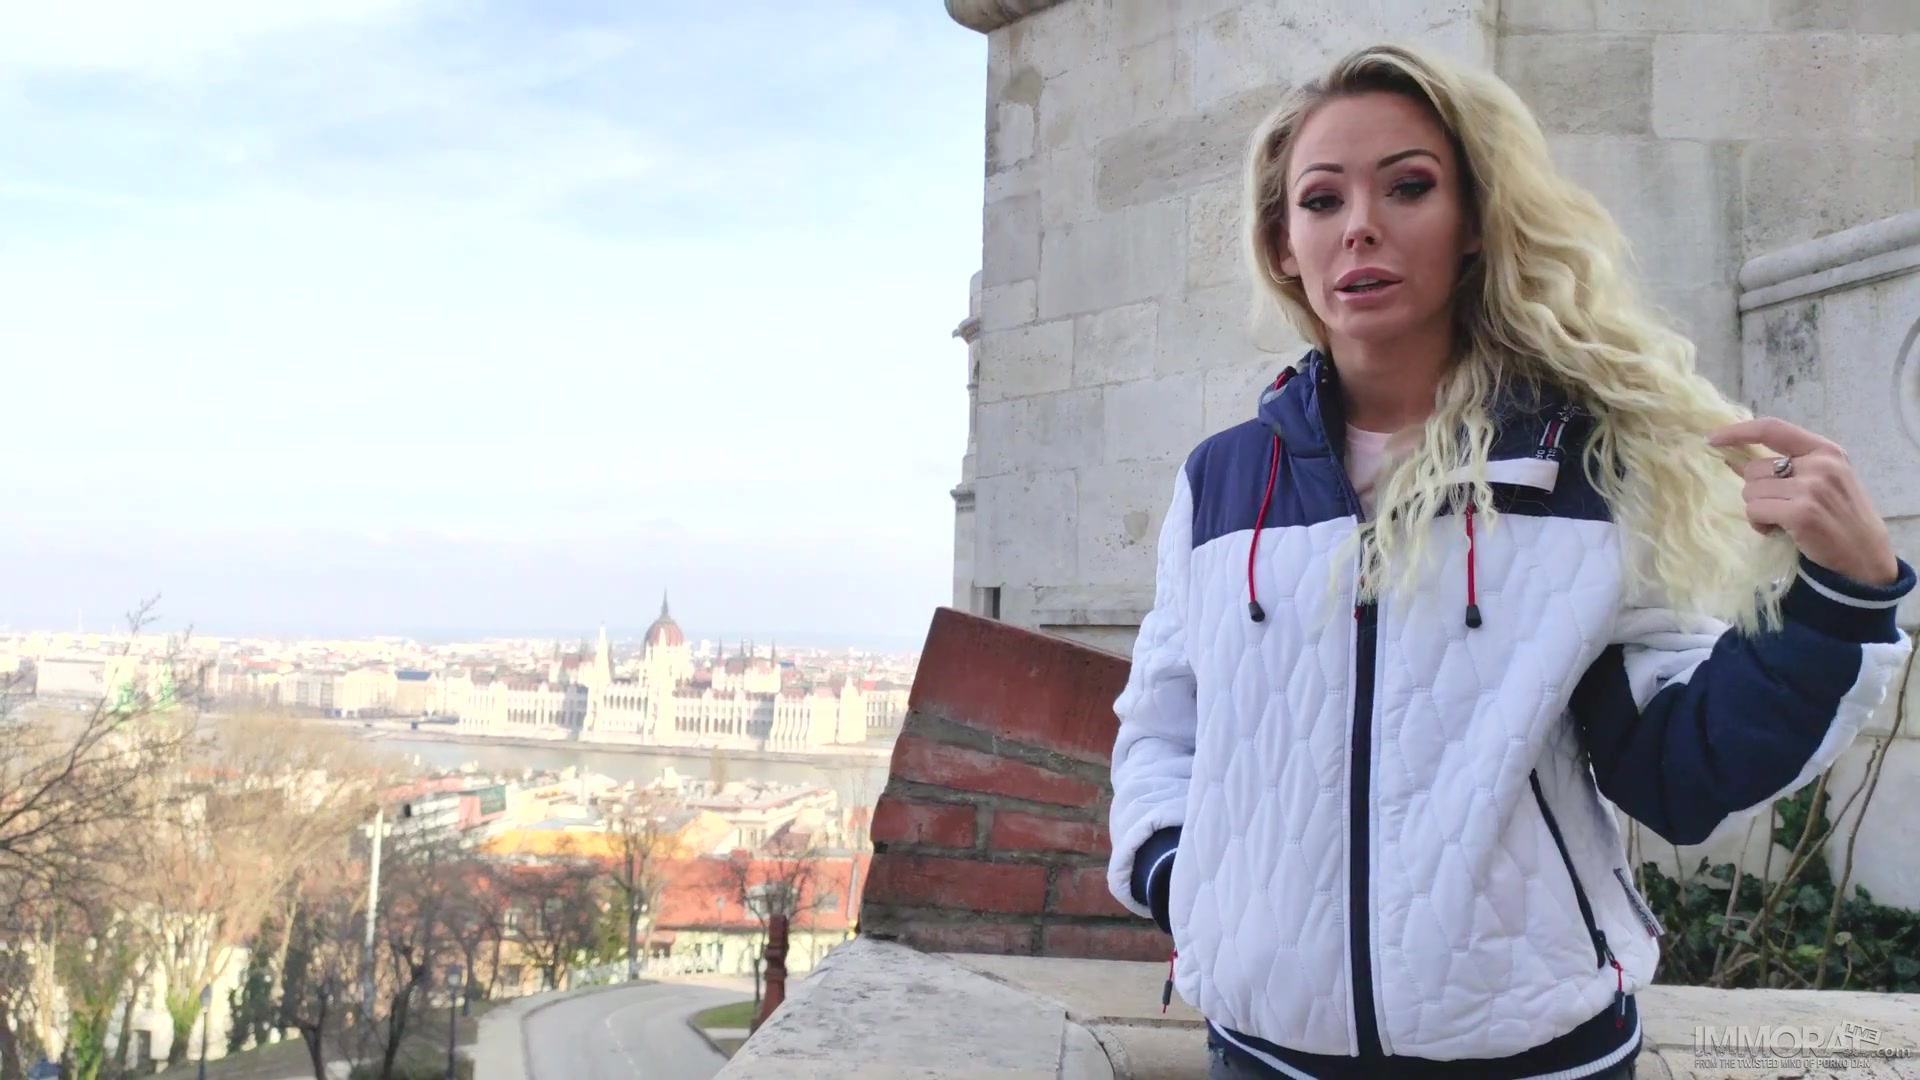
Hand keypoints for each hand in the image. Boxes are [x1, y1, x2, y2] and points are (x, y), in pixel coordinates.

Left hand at [1708, 418, 1898, 586]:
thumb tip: (1733, 459)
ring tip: (1783, 520)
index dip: (1738, 431)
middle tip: (1780, 507)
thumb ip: (1785, 467)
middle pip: (1754, 468)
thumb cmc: (1840, 517)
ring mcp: (1810, 488)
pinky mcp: (1800, 513)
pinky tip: (1779, 530)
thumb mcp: (1822, 481)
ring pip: (1750, 492)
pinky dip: (1759, 524)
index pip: (1773, 429)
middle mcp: (1819, 465)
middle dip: (1757, 491)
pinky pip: (1754, 511)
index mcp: (1825, 450)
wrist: (1865, 555)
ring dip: (1758, 510)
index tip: (1713, 438)